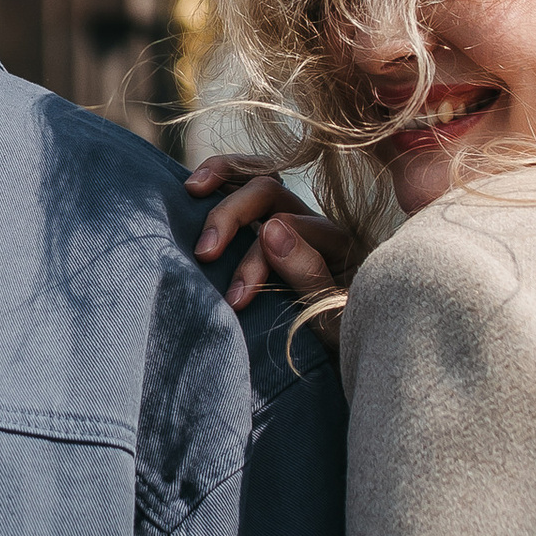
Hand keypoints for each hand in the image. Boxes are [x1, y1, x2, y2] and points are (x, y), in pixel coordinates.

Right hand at [185, 157, 357, 333]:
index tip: (236, 299)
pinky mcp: (266, 230)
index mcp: (335, 243)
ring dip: (224, 177)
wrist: (344, 358)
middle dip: (231, 216)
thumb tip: (269, 228)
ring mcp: (288, 223)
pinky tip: (195, 190)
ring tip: (191, 189)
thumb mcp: (333, 316)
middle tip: (204, 253)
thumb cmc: (340, 340)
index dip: (256, 259)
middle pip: (269, 192)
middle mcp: (311, 225)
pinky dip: (222, 181)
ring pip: (258, 177)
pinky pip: (245, 190)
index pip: (288, 227)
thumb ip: (308, 273)